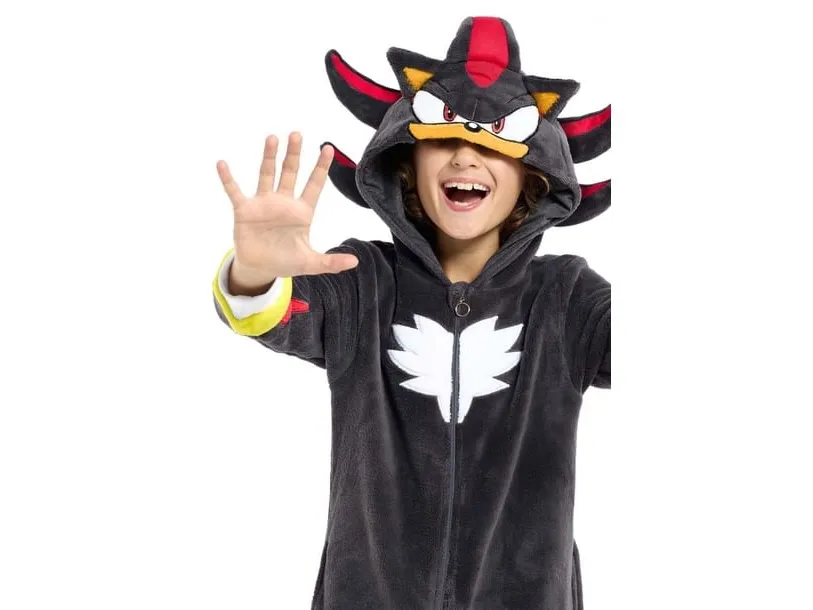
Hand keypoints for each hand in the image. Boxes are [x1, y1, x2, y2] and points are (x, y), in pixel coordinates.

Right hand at [216, 132, 358, 284]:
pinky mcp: (244, 211)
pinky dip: (228, 179)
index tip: (328, 148)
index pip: (314, 185)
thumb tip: (355, 263)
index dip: (321, 167)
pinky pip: (234, 191)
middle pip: (290, 173)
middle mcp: (283, 202)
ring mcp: (263, 204)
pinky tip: (222, 164)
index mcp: (301, 212)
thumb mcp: (311, 263)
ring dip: (269, 157)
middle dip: (294, 154)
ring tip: (273, 138)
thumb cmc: (286, 261)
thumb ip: (331, 262)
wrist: (260, 269)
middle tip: (297, 134)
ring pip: (267, 175)